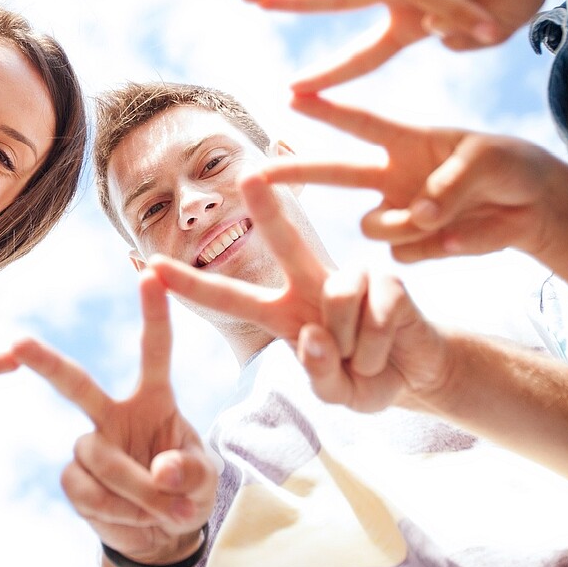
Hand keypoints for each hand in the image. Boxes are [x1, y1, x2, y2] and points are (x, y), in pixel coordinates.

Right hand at [14, 273, 215, 565]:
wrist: (162, 535)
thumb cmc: (186, 490)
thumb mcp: (204, 480)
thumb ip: (191, 471)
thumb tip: (160, 470)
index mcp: (154, 398)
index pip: (154, 350)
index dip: (154, 312)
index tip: (152, 274)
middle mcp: (114, 413)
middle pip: (77, 384)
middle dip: (46, 363)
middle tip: (18, 343)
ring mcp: (90, 445)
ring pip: (100, 457)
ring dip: (137, 491)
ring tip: (163, 511)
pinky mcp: (74, 478)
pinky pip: (86, 490)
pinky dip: (115, 512)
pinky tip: (128, 517)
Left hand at [150, 172, 448, 412]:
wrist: (417, 373)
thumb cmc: (362, 377)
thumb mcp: (333, 392)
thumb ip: (317, 374)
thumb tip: (314, 334)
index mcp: (281, 311)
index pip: (228, 298)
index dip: (190, 284)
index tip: (150, 265)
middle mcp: (308, 282)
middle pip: (283, 239)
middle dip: (267, 207)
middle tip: (249, 175)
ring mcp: (349, 276)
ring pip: (336, 301)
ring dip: (352, 347)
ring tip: (364, 356)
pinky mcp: (386, 280)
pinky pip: (374, 315)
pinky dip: (379, 347)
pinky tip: (387, 347)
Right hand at [260, 92, 567, 265]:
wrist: (533, 206)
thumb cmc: (506, 166)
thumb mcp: (486, 160)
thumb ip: (448, 183)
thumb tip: (420, 216)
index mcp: (406, 141)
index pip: (360, 122)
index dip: (327, 109)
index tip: (292, 96)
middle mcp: (392, 176)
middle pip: (334, 173)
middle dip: (295, 172)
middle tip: (255, 177)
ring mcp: (401, 212)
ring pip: (376, 226)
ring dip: (405, 227)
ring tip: (442, 220)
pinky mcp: (417, 247)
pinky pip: (406, 255)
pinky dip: (434, 248)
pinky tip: (460, 236)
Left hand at [263, 0, 552, 91]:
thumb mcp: (490, 30)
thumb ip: (460, 38)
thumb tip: (428, 25)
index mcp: (410, 18)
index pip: (366, 54)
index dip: (333, 74)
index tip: (292, 91)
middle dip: (301, 1)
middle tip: (260, 2)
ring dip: (461, 4)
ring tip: (491, 0)